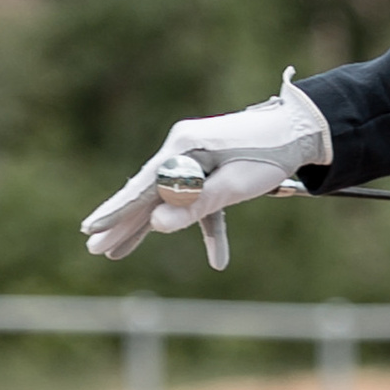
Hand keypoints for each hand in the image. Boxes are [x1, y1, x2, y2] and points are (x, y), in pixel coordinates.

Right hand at [80, 72, 332, 272]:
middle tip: (93, 248)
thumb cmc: (268, 157)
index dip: (116, 212)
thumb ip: (195, 206)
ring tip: (118, 253)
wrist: (298, 130)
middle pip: (147, 194)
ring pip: (166, 199)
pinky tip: (218, 260)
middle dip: (121, 224)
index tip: (91, 229)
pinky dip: (207, 228)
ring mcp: (193, 157)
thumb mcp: (233, 187)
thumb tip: (156, 225)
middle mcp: (181, 150)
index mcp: (183, 149)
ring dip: (147, 228)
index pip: (142, 187)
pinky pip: (199, 201)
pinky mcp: (209, 167)